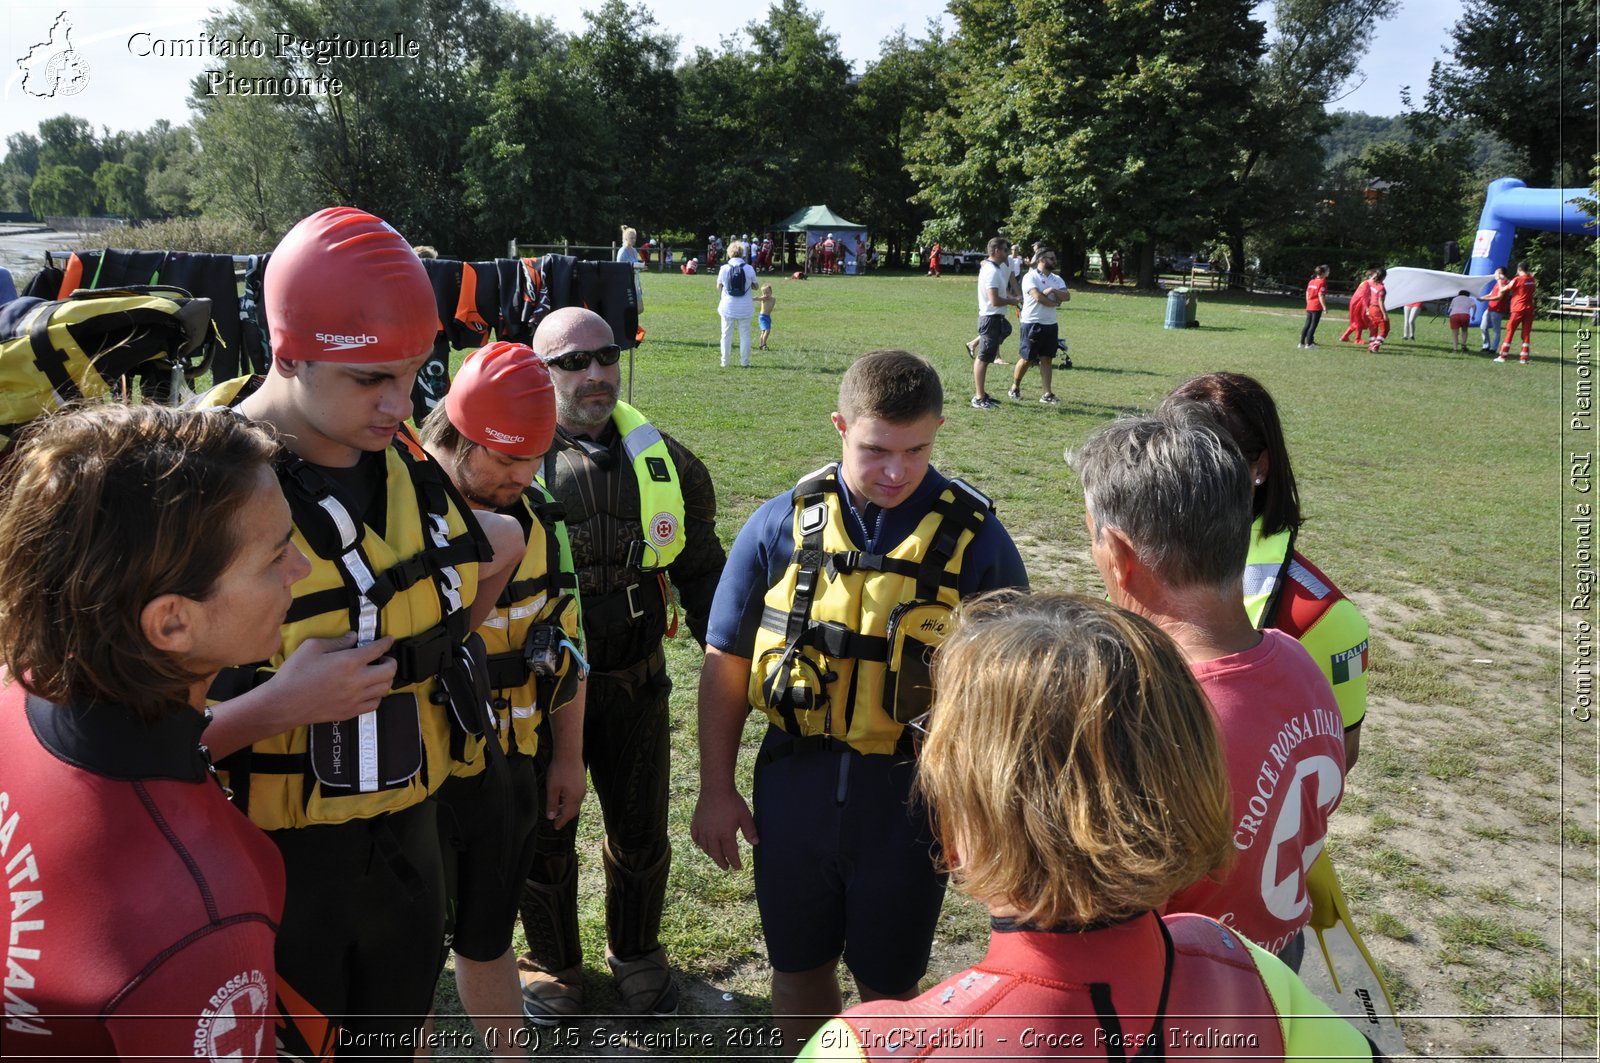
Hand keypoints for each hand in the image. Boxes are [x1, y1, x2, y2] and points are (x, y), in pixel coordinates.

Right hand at [269, 633, 396, 724]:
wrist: (283, 703)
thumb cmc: (294, 674)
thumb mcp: (312, 647)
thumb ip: (337, 641)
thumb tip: (353, 637)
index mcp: (349, 661)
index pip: (378, 649)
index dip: (387, 642)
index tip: (389, 640)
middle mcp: (357, 680)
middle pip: (389, 671)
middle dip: (391, 661)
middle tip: (384, 658)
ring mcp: (355, 698)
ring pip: (385, 688)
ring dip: (386, 678)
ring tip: (377, 673)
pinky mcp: (350, 711)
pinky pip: (375, 704)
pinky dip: (377, 695)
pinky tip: (369, 690)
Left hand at [544, 752, 587, 829]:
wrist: (569, 753)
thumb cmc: (559, 770)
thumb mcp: (552, 788)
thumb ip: (552, 803)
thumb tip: (551, 816)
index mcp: (573, 798)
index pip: (567, 815)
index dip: (561, 822)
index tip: (555, 827)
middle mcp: (580, 795)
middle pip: (574, 811)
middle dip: (566, 817)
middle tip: (557, 821)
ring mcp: (582, 788)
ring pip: (576, 803)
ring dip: (568, 809)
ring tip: (559, 810)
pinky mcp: (582, 782)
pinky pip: (577, 796)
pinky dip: (571, 801)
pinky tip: (564, 797)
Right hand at [690, 787, 757, 870]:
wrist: (716, 787)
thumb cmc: (732, 801)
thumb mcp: (745, 816)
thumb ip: (750, 830)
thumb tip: (756, 843)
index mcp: (725, 834)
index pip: (730, 853)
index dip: (735, 862)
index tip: (737, 867)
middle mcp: (712, 835)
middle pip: (716, 854)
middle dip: (722, 862)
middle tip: (726, 867)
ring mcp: (702, 829)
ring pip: (705, 847)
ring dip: (711, 854)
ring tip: (716, 857)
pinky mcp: (696, 822)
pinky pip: (695, 837)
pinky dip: (699, 843)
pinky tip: (702, 845)